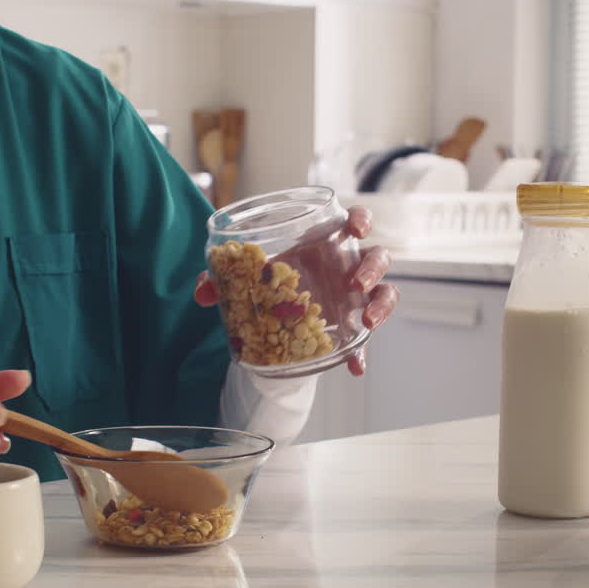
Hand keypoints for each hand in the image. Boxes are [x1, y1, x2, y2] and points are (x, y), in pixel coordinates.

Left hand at [195, 206, 398, 375]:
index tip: (358, 228)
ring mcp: (355, 297)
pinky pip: (365, 339)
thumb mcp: (246, 275)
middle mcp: (347, 266)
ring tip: (367, 321)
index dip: (361, 220)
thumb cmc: (268, 277)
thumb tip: (203, 292)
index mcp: (326, 242)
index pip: (354, 222)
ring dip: (381, 305)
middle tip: (358, 283)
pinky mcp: (351, 326)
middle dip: (373, 268)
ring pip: (385, 292)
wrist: (272, 311)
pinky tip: (355, 367)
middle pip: (377, 257)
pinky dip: (361, 353)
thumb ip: (223, 279)